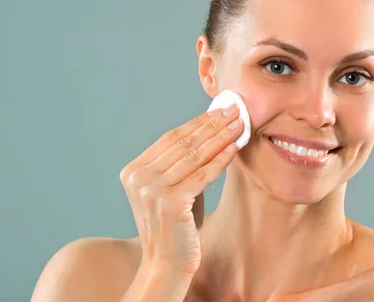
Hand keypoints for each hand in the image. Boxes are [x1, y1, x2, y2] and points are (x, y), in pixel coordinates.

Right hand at [119, 104, 241, 275]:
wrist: (166, 263)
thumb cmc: (175, 225)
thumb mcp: (172, 188)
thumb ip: (182, 163)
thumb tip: (210, 129)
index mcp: (134, 171)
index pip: (171, 138)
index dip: (197, 122)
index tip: (218, 111)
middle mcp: (138, 178)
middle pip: (183, 143)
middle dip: (212, 125)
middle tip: (234, 110)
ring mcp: (151, 190)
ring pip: (194, 156)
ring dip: (220, 137)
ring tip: (239, 125)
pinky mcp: (170, 203)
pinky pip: (202, 175)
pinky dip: (220, 160)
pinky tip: (234, 148)